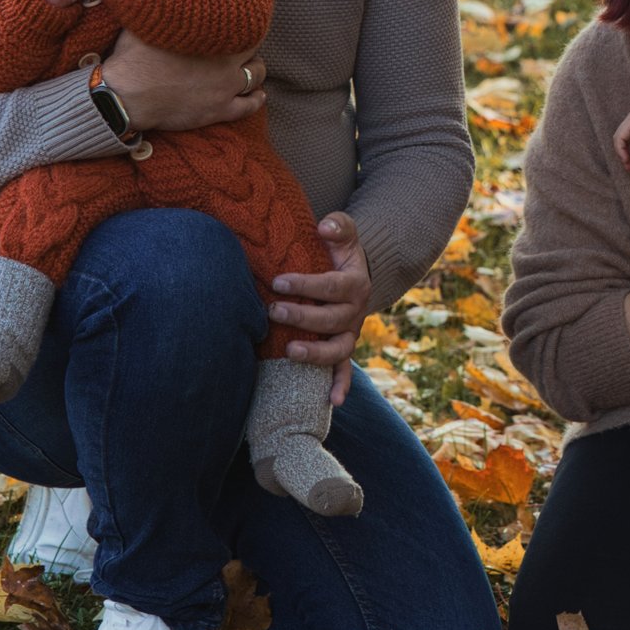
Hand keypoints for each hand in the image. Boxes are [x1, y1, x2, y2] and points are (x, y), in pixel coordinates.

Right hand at [100, 30, 263, 132]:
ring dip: (255, 71)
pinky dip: (257, 100)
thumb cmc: (134, 57)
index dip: (242, 22)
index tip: (239, 20)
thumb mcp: (148, 21)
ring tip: (253, 67)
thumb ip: (166, 6)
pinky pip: (248, 106)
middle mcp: (226, 61)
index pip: (242, 23)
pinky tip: (260, 95)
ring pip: (255, 76)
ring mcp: (225, 87)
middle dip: (249, 46)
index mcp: (212, 35)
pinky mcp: (219, 110)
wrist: (127, 97)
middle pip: (252, 50)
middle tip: (241, 45)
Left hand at [270, 212, 369, 399]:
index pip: (332, 286)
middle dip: (302, 316)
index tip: (279, 281)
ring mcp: (350, 333)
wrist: (352, 274)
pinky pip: (344, 371)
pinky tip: (331, 402)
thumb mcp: (343, 234)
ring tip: (290, 351)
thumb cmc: (339, 252)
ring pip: (338, 350)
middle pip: (331, 319)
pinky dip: (340, 386)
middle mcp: (356, 312)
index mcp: (356, 283)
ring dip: (316, 354)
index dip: (306, 284)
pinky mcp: (343, 348)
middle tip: (272, 310)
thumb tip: (325, 226)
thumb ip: (339, 226)